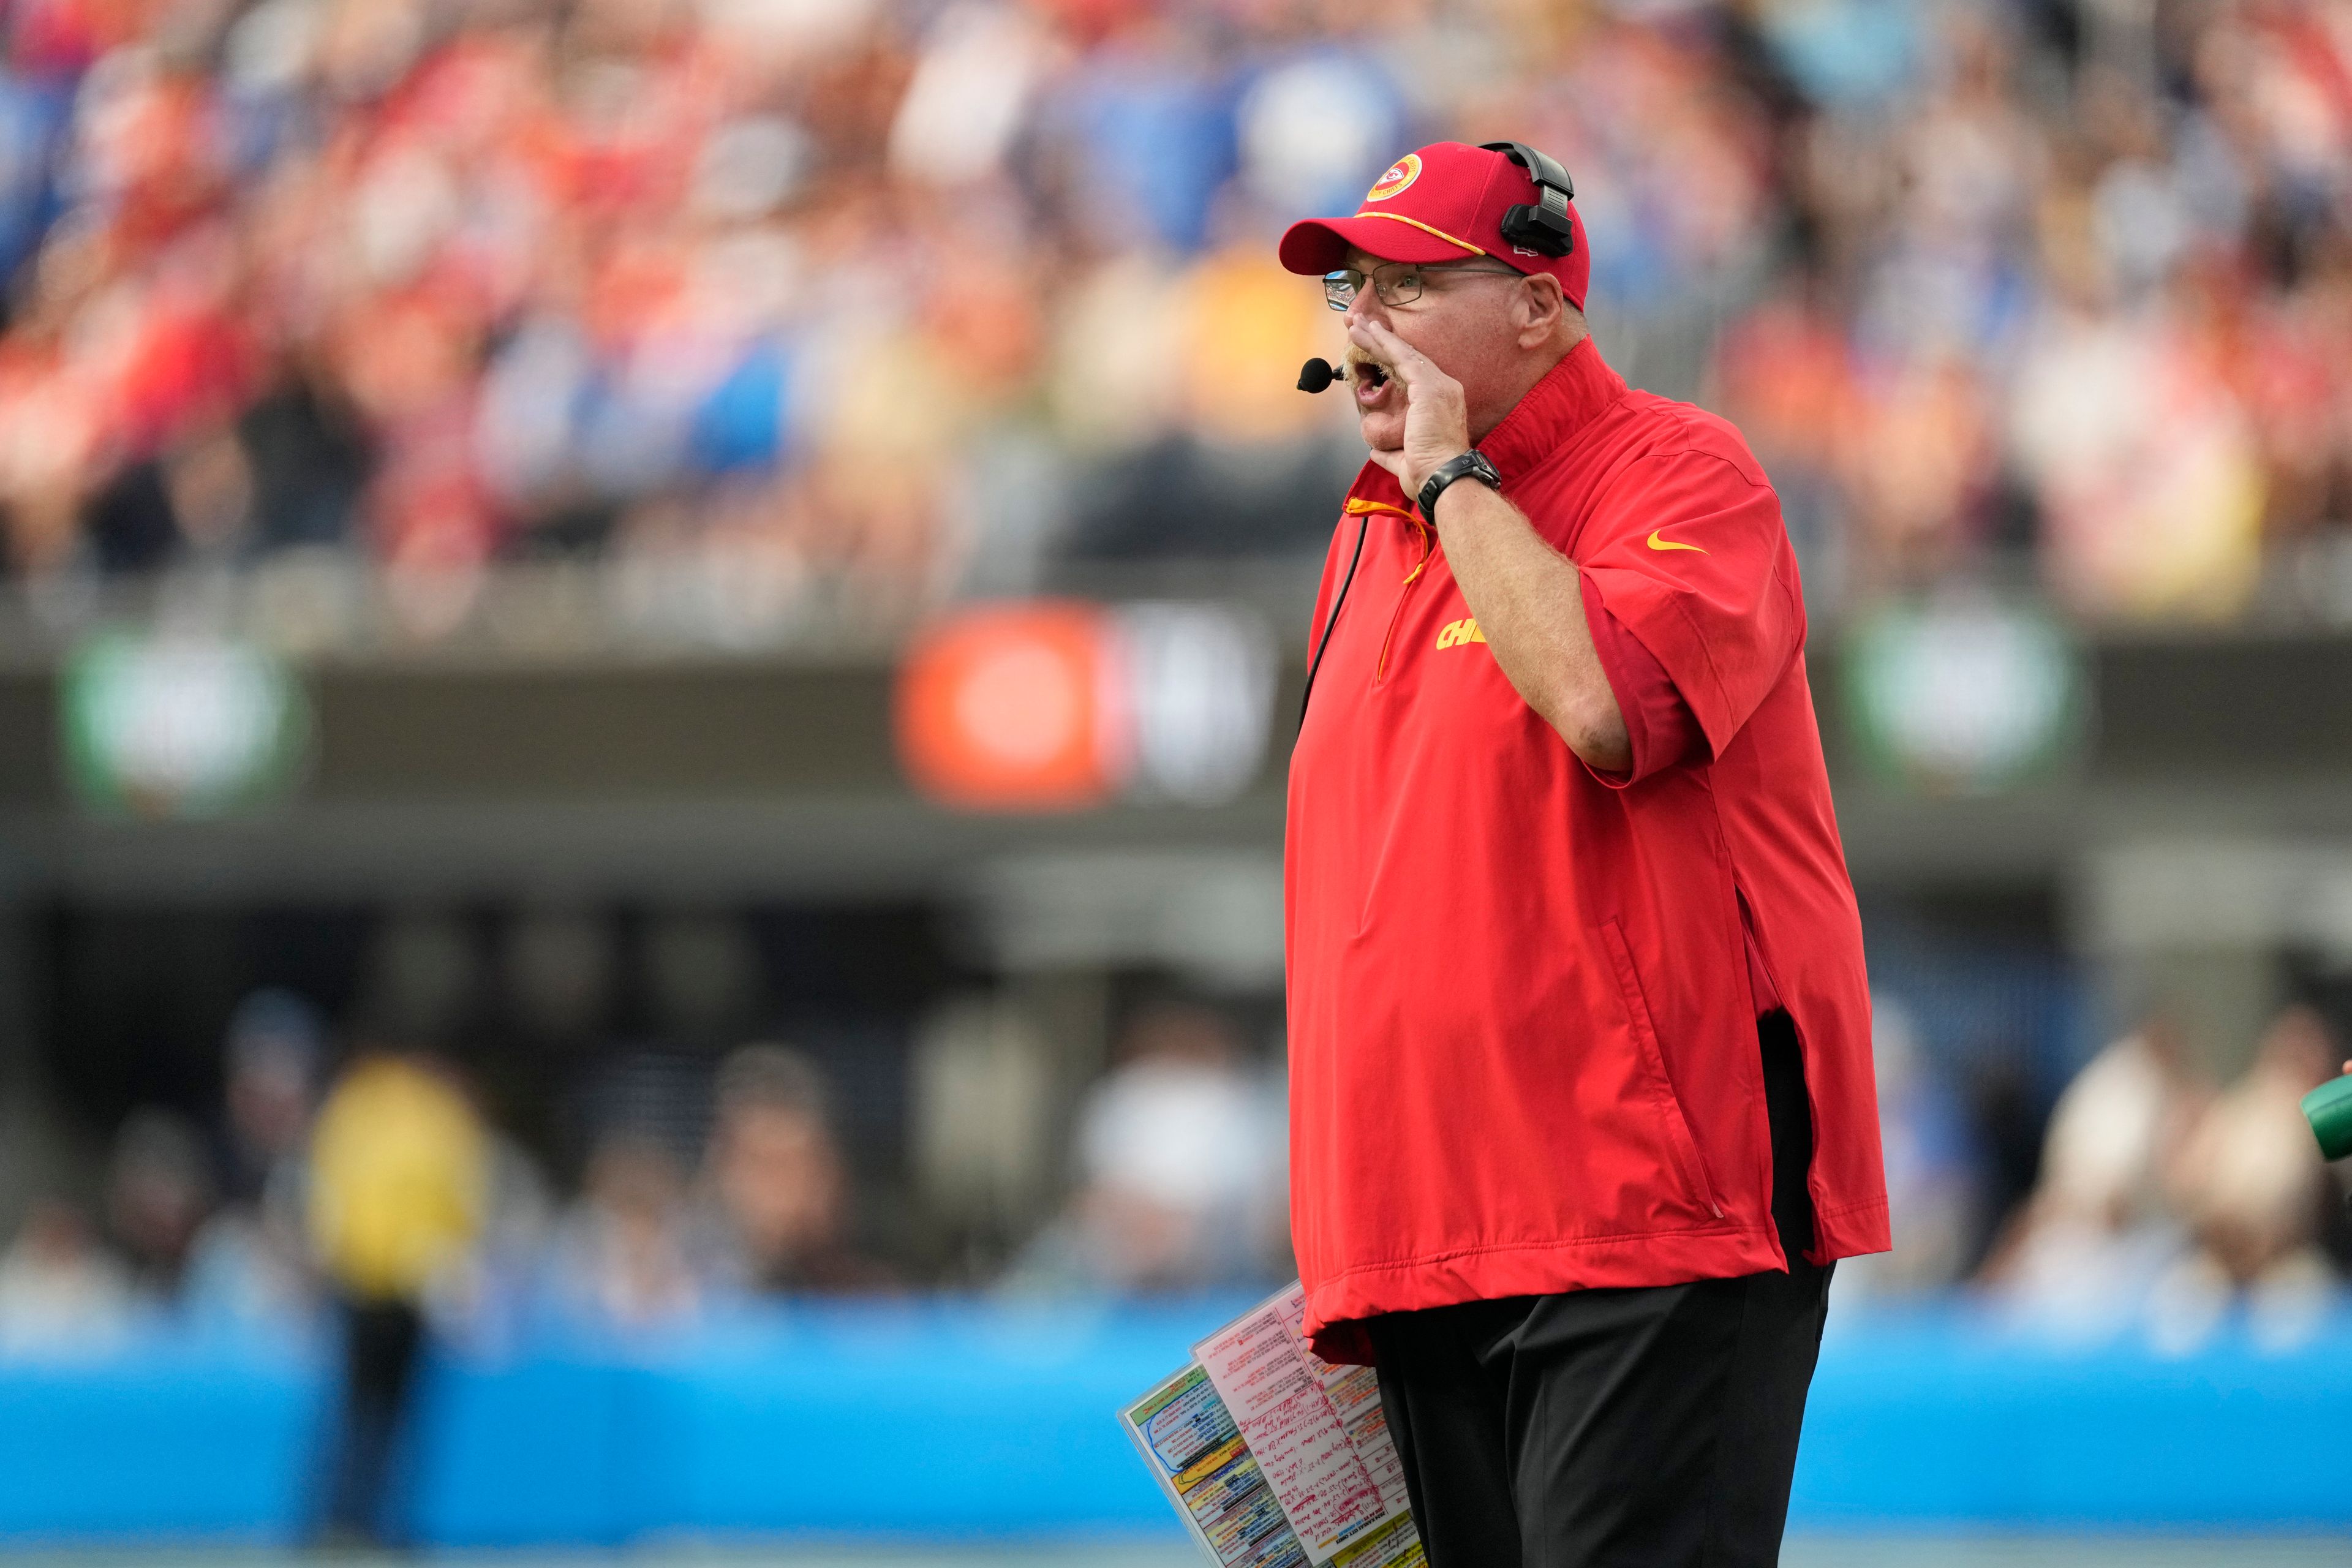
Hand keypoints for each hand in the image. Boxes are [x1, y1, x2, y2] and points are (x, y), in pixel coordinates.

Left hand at [1348, 316, 1470, 500]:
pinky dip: (1385, 343)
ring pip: (1403, 353)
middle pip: (1408, 357)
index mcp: (1441, 403)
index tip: (1372, 347)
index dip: (1390, 358)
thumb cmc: (1428, 474)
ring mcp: (1439, 385)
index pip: (1412, 373)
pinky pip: (1403, 358)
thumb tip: (1375, 451)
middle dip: (1381, 340)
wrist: (1443, 479)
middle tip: (1359, 325)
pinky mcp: (1430, 387)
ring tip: (1356, 324)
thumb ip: (1390, 454)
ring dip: (1377, 337)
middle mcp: (1444, 388)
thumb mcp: (1404, 461)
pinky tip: (1369, 332)